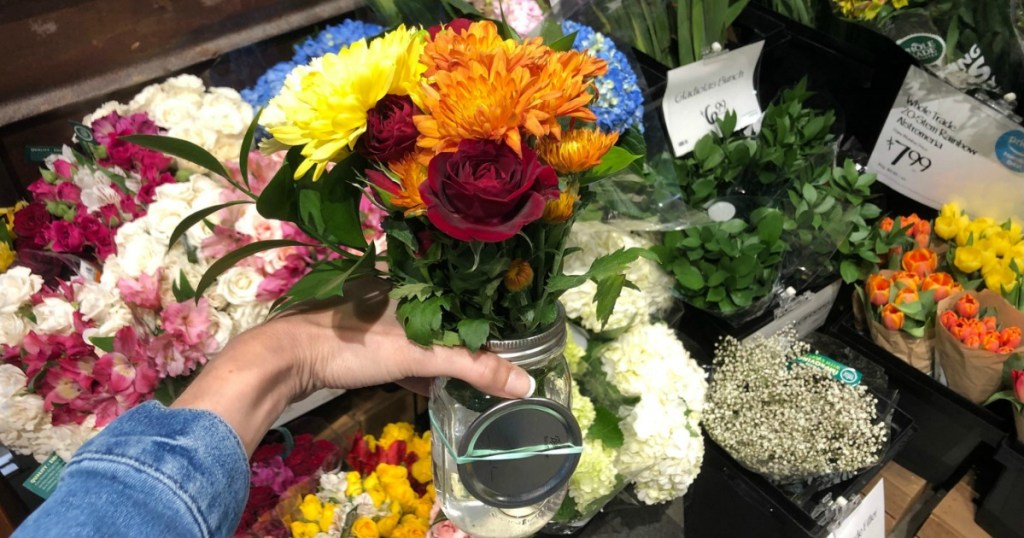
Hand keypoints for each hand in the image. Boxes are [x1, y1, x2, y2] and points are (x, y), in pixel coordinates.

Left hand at [270, 277, 534, 400]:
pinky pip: (404, 352)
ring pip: (424, 334)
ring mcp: (377, 317)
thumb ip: (473, 368)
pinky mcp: (362, 342)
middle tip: (504, 356)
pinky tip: (434, 387)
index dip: (493, 305)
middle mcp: (398, 292)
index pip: (465, 287)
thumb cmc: (355, 344)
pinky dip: (420, 368)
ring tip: (478, 372)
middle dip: (472, 334)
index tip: (521, 326)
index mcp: (414, 280)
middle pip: (447, 313)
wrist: (285, 358)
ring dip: (446, 354)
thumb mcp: (420, 355)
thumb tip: (525, 385)